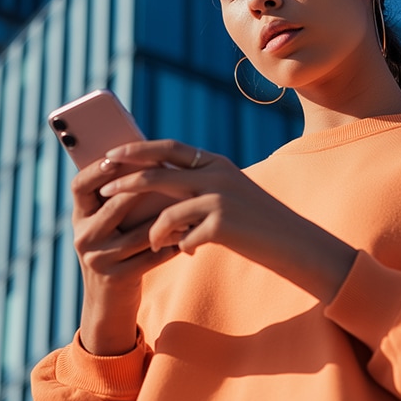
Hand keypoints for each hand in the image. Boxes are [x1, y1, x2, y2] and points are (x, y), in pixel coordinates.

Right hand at [68, 156, 178, 354]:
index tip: (117, 155)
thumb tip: (147, 157)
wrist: (108, 302)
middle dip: (143, 188)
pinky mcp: (118, 278)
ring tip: (189, 202)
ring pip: (139, 232)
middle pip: (114, 205)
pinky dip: (172, 243)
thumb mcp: (106, 226)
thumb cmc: (114, 251)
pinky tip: (188, 234)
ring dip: (166, 217)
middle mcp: (84, 237)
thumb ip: (117, 199)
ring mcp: (99, 259)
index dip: (96, 169)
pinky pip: (151, 255)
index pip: (79, 185)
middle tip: (168, 171)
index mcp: (79, 217)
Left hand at [100, 140, 356, 302]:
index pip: (169, 148)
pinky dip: (179, 246)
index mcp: (216, 162)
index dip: (139, 150)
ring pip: (167, 208)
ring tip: (146, 241)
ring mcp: (220, 197)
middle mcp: (216, 173)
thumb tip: (162, 201)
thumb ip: (200, 192)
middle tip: (103, 184)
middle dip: (128, 176)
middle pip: (160, 170)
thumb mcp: (231, 198)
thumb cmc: (260, 225)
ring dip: (152, 227)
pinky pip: (182, 235)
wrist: (296, 244)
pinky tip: (189, 253)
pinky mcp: (223, 223)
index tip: (112, 154)